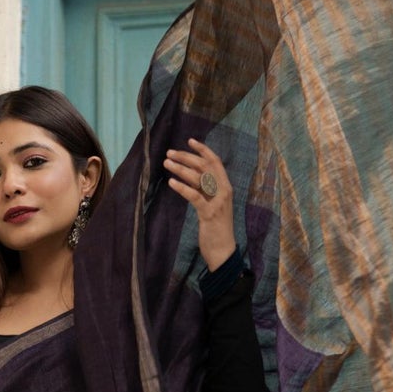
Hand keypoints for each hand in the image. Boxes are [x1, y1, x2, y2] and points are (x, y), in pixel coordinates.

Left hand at [163, 138, 235, 270]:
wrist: (224, 250)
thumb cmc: (217, 228)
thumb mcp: (214, 205)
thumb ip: (207, 190)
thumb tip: (192, 176)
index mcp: (226, 187)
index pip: (216, 162)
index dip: (203, 150)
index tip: (190, 141)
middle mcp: (223, 191)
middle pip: (204, 166)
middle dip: (186, 157)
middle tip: (169, 153)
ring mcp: (217, 202)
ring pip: (198, 178)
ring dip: (180, 168)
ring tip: (166, 163)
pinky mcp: (209, 213)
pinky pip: (194, 196)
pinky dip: (182, 187)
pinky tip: (171, 182)